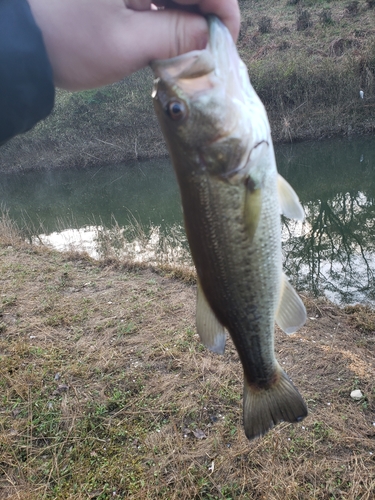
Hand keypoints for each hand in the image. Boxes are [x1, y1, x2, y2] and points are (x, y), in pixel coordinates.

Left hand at [28, 0, 239, 90]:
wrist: (14, 37)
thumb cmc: (65, 40)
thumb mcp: (128, 45)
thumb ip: (176, 36)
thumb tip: (209, 34)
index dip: (223, 10)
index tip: (224, 41)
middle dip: (201, 12)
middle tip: (202, 48)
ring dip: (180, 11)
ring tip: (178, 45)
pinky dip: (159, 7)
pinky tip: (156, 30)